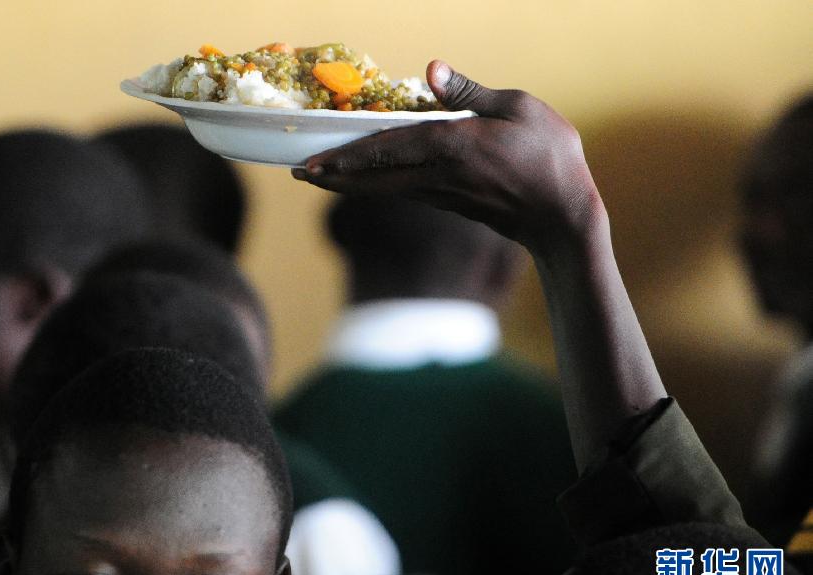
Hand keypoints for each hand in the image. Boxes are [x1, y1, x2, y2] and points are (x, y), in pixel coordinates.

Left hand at [293, 60, 604, 254]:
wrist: (562, 218)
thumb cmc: (550, 157)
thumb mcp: (518, 108)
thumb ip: (470, 91)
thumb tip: (431, 69)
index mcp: (450, 146)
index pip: (384, 148)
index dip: (343, 155)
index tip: (310, 161)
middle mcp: (437, 175)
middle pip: (371, 178)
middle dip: (332, 176)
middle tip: (299, 173)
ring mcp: (442, 195)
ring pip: (383, 189)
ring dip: (348, 184)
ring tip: (322, 178)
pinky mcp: (451, 205)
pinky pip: (403, 193)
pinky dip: (376, 187)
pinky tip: (369, 182)